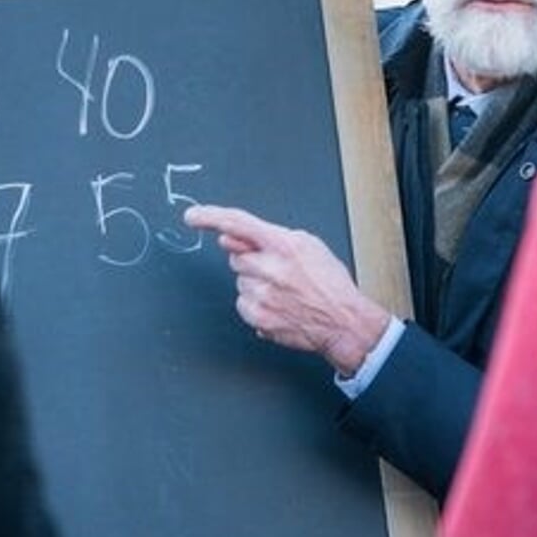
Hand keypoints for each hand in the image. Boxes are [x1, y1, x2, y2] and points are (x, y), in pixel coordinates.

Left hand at [184, 205, 391, 375]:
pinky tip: (279, 306)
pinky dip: (256, 305)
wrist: (343, 321)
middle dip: (251, 262)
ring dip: (255, 285)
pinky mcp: (258, 317)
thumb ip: (267, 238)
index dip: (210, 217)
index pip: (237, 224)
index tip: (192, 216)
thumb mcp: (307, 245)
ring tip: (284, 292)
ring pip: (239, 282)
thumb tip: (229, 238)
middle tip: (278, 273)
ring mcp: (262, 295)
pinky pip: (242, 304)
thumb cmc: (328, 282)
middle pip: (237, 258)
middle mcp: (270, 269)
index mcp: (283, 245)